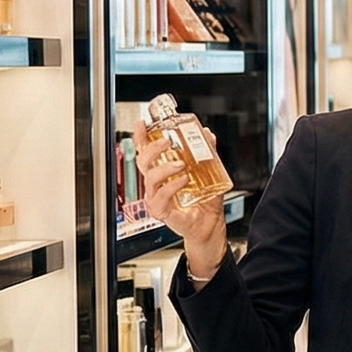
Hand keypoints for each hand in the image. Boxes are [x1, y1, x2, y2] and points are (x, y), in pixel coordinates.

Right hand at [134, 115, 229, 278]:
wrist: (210, 227)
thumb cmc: (204, 203)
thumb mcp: (209, 173)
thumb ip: (207, 153)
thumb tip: (207, 134)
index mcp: (163, 174)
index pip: (147, 152)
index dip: (141, 138)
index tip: (142, 124)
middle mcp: (156, 185)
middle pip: (143, 162)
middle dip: (151, 148)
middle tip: (166, 141)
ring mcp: (157, 198)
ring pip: (150, 179)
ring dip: (164, 168)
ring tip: (180, 163)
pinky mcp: (163, 212)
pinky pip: (160, 198)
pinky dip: (171, 187)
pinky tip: (182, 180)